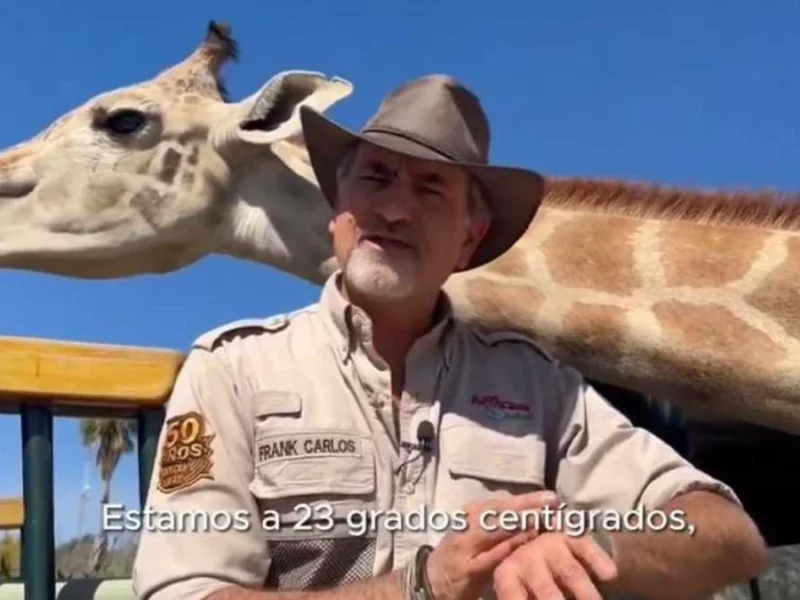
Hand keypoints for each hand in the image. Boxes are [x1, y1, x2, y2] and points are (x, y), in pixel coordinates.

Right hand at [425, 491, 559, 599]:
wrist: (432, 581)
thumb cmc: (462, 554)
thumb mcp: (477, 533)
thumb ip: (500, 524)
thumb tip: (533, 512)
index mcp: (471, 512)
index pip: (502, 502)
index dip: (526, 499)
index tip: (549, 496)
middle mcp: (467, 523)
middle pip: (499, 511)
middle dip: (526, 505)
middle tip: (552, 501)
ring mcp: (465, 545)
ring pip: (494, 529)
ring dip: (520, 522)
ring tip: (542, 518)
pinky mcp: (467, 568)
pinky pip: (491, 555)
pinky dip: (508, 547)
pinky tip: (525, 541)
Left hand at [493, 531, 617, 599]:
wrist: (547, 539)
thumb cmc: (533, 580)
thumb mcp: (524, 588)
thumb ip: (522, 595)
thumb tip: (524, 599)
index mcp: (508, 574)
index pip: (513, 594)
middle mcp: (526, 556)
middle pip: (544, 586)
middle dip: (553, 599)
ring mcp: (550, 544)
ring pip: (569, 571)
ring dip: (585, 593)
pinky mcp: (571, 535)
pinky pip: (586, 546)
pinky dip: (598, 560)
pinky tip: (610, 574)